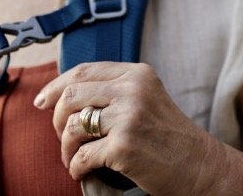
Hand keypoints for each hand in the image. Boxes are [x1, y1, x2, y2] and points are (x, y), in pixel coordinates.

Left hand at [34, 61, 228, 193]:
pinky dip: (76, 167)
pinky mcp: (124, 145)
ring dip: (65, 148)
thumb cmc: (169, 137)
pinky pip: (81, 156)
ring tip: (73, 159)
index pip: (84, 71)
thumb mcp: (146, 99)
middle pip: (71, 96)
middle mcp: (133, 90)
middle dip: (56, 120)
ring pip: (71, 126)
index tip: (42, 101)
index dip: (56, 86)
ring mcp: (129, 117)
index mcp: (137, 74)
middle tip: (62, 138)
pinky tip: (83, 172)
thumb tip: (63, 96)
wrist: (199, 165)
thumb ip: (114, 91)